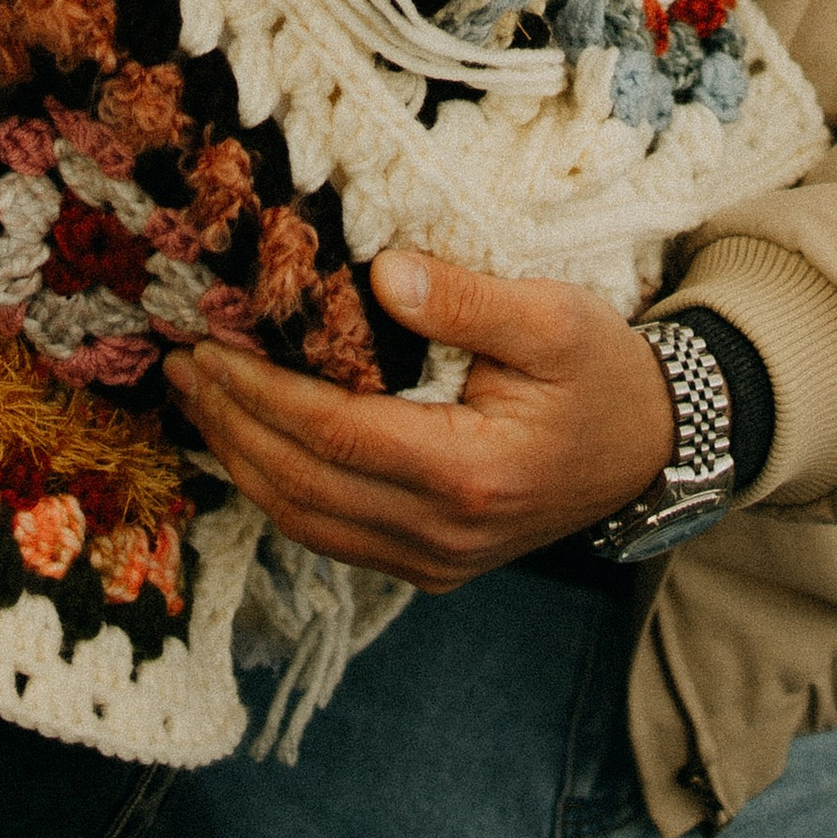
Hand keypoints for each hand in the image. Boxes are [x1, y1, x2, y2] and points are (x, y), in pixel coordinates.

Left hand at [161, 250, 673, 589]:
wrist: (654, 448)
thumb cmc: (604, 374)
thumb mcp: (554, 317)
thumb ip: (467, 299)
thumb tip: (379, 273)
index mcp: (472, 471)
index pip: (335, 434)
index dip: (262, 391)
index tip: (211, 343)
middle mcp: (445, 532)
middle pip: (305, 485)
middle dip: (232, 423)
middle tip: (182, 363)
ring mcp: (435, 559)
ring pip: (307, 522)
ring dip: (243, 460)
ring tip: (198, 398)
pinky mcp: (430, 564)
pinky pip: (332, 535)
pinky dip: (279, 489)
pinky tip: (250, 442)